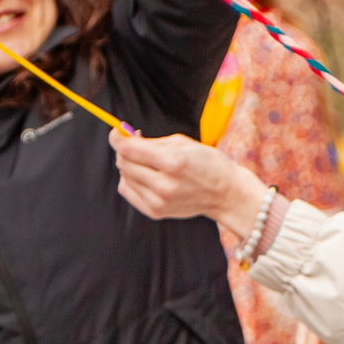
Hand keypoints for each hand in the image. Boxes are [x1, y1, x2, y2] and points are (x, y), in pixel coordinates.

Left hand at [112, 128, 265, 229]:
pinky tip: (145, 176)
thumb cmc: (207, 163)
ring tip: (148, 161)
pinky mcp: (156, 212)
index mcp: (174, 162)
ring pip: (124, 176)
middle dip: (125, 150)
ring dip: (130, 165)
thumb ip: (150, 141)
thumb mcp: (182, 143)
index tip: (117, 131)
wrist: (225, 194)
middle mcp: (164, 184)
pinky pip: (127, 190)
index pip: (129, 149)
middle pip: (124, 162)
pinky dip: (131, 180)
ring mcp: (159, 201)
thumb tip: (123, 138)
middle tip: (136, 143)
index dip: (118, 137)